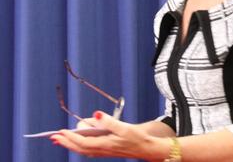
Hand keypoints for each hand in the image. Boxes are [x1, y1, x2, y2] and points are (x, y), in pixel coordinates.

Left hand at [50, 111, 166, 159]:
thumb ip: (108, 121)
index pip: (82, 142)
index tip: (60, 132)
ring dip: (69, 145)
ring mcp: (102, 152)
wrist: (145, 148)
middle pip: (79, 148)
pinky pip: (86, 150)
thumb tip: (95, 114)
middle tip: (53, 137)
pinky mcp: (104, 151)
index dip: (70, 137)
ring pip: (81, 150)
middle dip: (65, 142)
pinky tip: (74, 143)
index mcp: (105, 144)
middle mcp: (101, 150)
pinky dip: (77, 146)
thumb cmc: (136, 137)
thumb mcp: (124, 127)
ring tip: (59, 140)